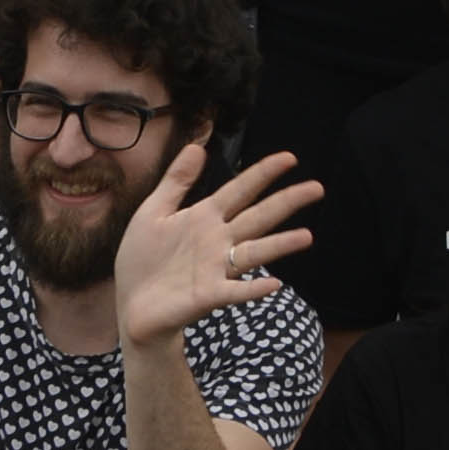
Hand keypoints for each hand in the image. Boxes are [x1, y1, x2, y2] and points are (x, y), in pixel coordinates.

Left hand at [110, 142, 319, 346]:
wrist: (132, 303)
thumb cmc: (143, 259)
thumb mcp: (152, 212)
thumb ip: (176, 182)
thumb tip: (197, 146)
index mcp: (204, 218)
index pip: (240, 190)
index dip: (263, 174)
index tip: (290, 158)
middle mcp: (217, 241)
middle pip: (257, 217)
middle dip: (286, 202)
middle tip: (316, 189)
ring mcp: (215, 268)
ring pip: (253, 252)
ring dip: (279, 245)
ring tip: (306, 236)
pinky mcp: (208, 295)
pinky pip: (235, 291)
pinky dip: (253, 289)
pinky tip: (273, 284)